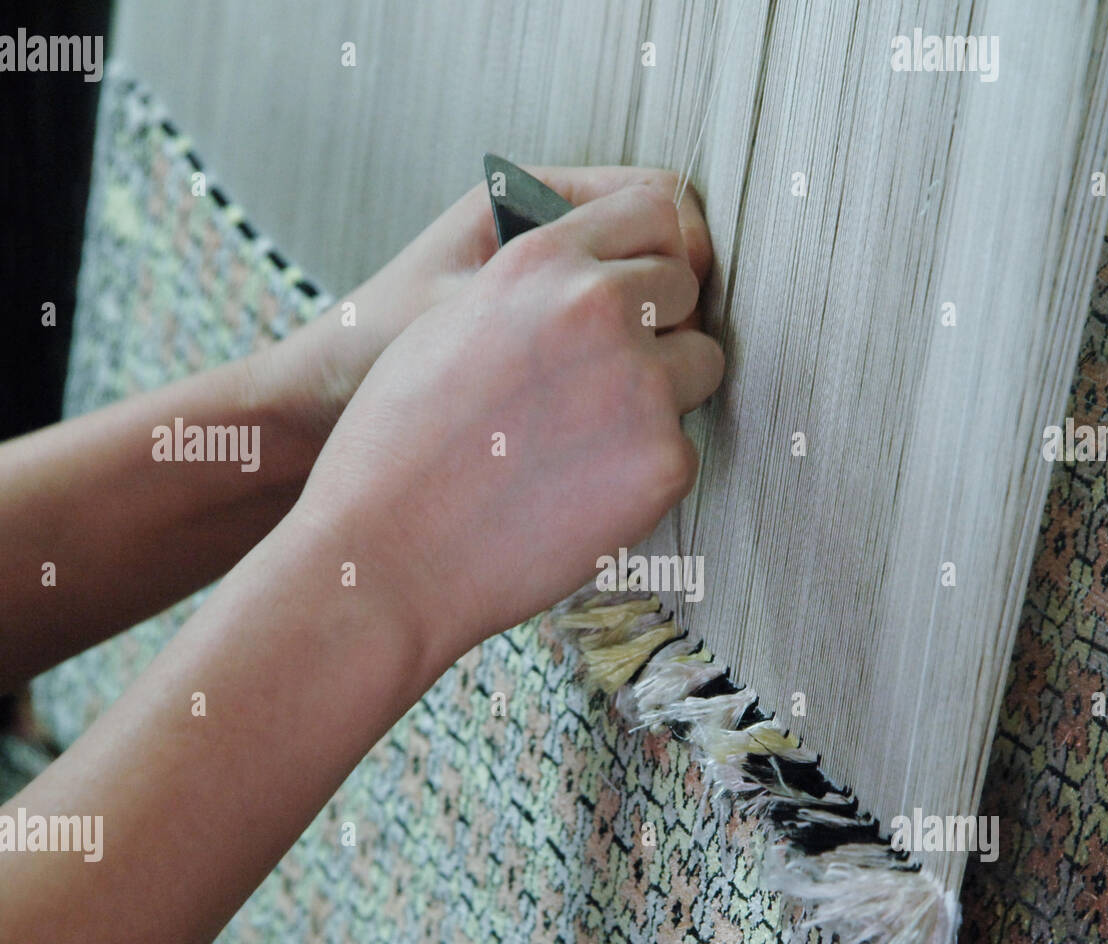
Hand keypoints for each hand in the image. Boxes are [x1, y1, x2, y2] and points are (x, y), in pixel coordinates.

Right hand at [291, 181, 724, 683]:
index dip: (652, 252)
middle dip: (660, 324)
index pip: (653, 211)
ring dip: (665, 392)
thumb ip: (531, 291)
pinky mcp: (664, 461)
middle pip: (684, 287)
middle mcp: (599, 306)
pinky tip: (584, 492)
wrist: (388, 551)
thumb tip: (596, 285)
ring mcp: (641, 384)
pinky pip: (684, 448)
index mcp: (541, 260)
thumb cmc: (398, 446)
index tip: (644, 288)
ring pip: (702, 364)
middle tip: (610, 377)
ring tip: (592, 438)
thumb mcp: (450, 323)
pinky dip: (646, 470)